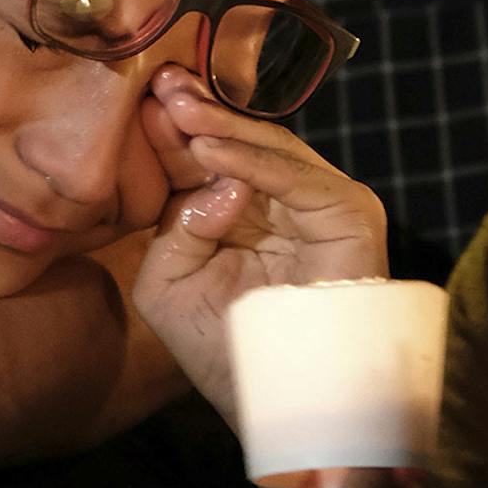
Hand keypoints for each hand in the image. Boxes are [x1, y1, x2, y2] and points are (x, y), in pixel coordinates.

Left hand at [131, 64, 386, 425]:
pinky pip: (298, 177)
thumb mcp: (168, 284)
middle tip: (161, 81)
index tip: (138, 94)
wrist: (274, 406)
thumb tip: (214, 179)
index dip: (175, 126)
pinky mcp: (349, 217)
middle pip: (239, 141)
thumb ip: (175, 226)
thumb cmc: (223, 351)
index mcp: (242, 211)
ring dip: (222, 125)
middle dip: (197, 110)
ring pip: (270, 149)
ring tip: (177, 106)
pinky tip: (209, 148)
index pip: (209, 155)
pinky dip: (252, 161)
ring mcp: (320, 205)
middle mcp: (284, 202)